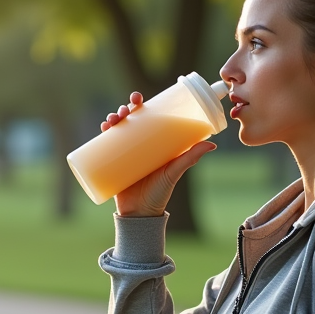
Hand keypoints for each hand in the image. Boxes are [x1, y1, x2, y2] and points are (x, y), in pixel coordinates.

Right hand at [100, 92, 216, 216]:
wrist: (140, 215)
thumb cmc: (159, 194)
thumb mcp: (174, 172)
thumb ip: (189, 158)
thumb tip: (212, 144)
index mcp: (153, 143)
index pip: (146, 118)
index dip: (140, 105)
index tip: (137, 98)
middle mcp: (138, 146)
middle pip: (129, 121)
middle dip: (124, 110)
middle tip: (125, 110)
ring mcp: (124, 155)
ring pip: (116, 131)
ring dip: (112, 119)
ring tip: (112, 120)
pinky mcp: (112, 165)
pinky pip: (103, 148)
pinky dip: (101, 136)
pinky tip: (102, 128)